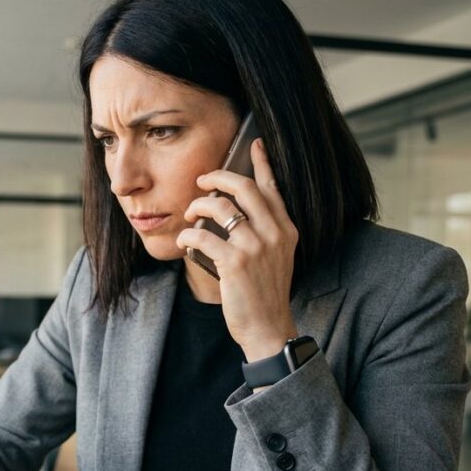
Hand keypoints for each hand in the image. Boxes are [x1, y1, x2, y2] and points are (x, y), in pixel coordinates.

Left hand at [176, 138, 298, 361]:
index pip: (272, 187)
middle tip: (201, 180)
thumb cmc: (265, 293)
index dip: (262, 163)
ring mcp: (255, 247)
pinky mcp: (235, 262)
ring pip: (220, 207)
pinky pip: (203, 236)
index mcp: (286, 229)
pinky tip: (184, 241)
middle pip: (243, 187)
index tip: (255, 143)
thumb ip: (265, 231)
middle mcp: (274, 233)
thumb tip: (236, 208)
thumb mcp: (277, 256)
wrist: (267, 327)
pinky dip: (188, 236)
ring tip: (190, 214)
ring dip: (198, 206)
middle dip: (217, 177)